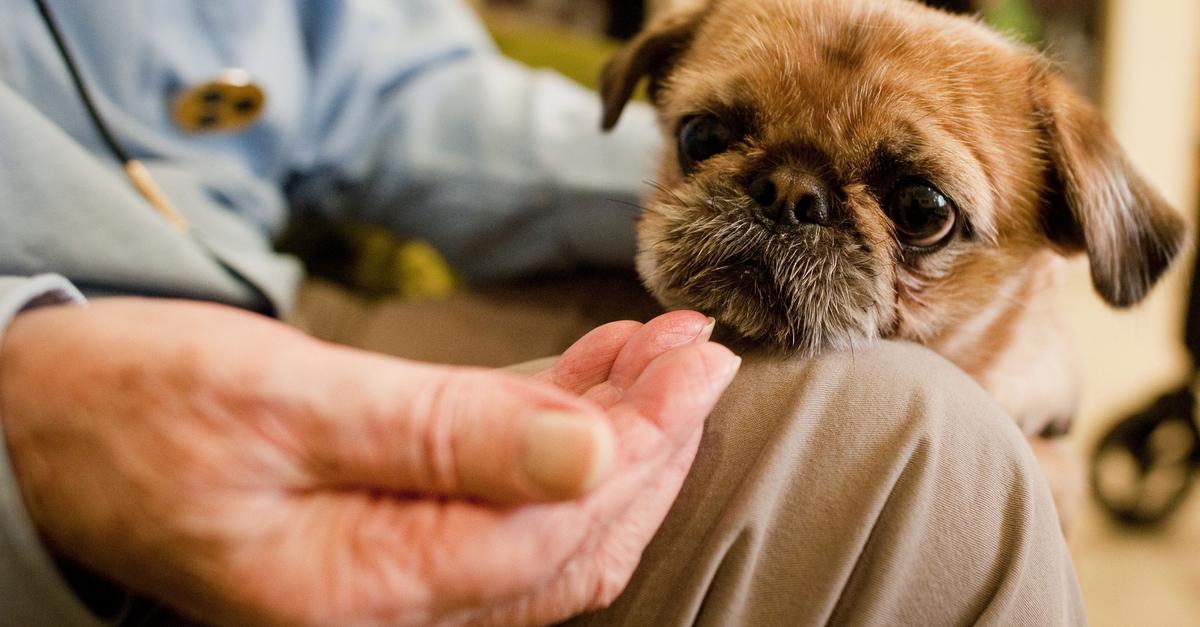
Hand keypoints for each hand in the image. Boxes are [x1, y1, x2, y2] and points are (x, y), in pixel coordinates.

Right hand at [0, 299, 737, 625]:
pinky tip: (597, 368)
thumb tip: (591, 451)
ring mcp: (394, 558)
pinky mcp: (390, 509)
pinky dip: (556, 423)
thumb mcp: (286, 404)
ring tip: (666, 350)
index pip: (553, 532)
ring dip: (617, 429)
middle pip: (570, 533)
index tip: (694, 366)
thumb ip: (443, 435)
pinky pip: (498, 480)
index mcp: (364, 590)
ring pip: (546, 508)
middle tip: (698, 353)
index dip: (642, 447)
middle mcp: (392, 595)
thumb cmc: (135, 407)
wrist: (45, 415)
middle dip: (651, 442)